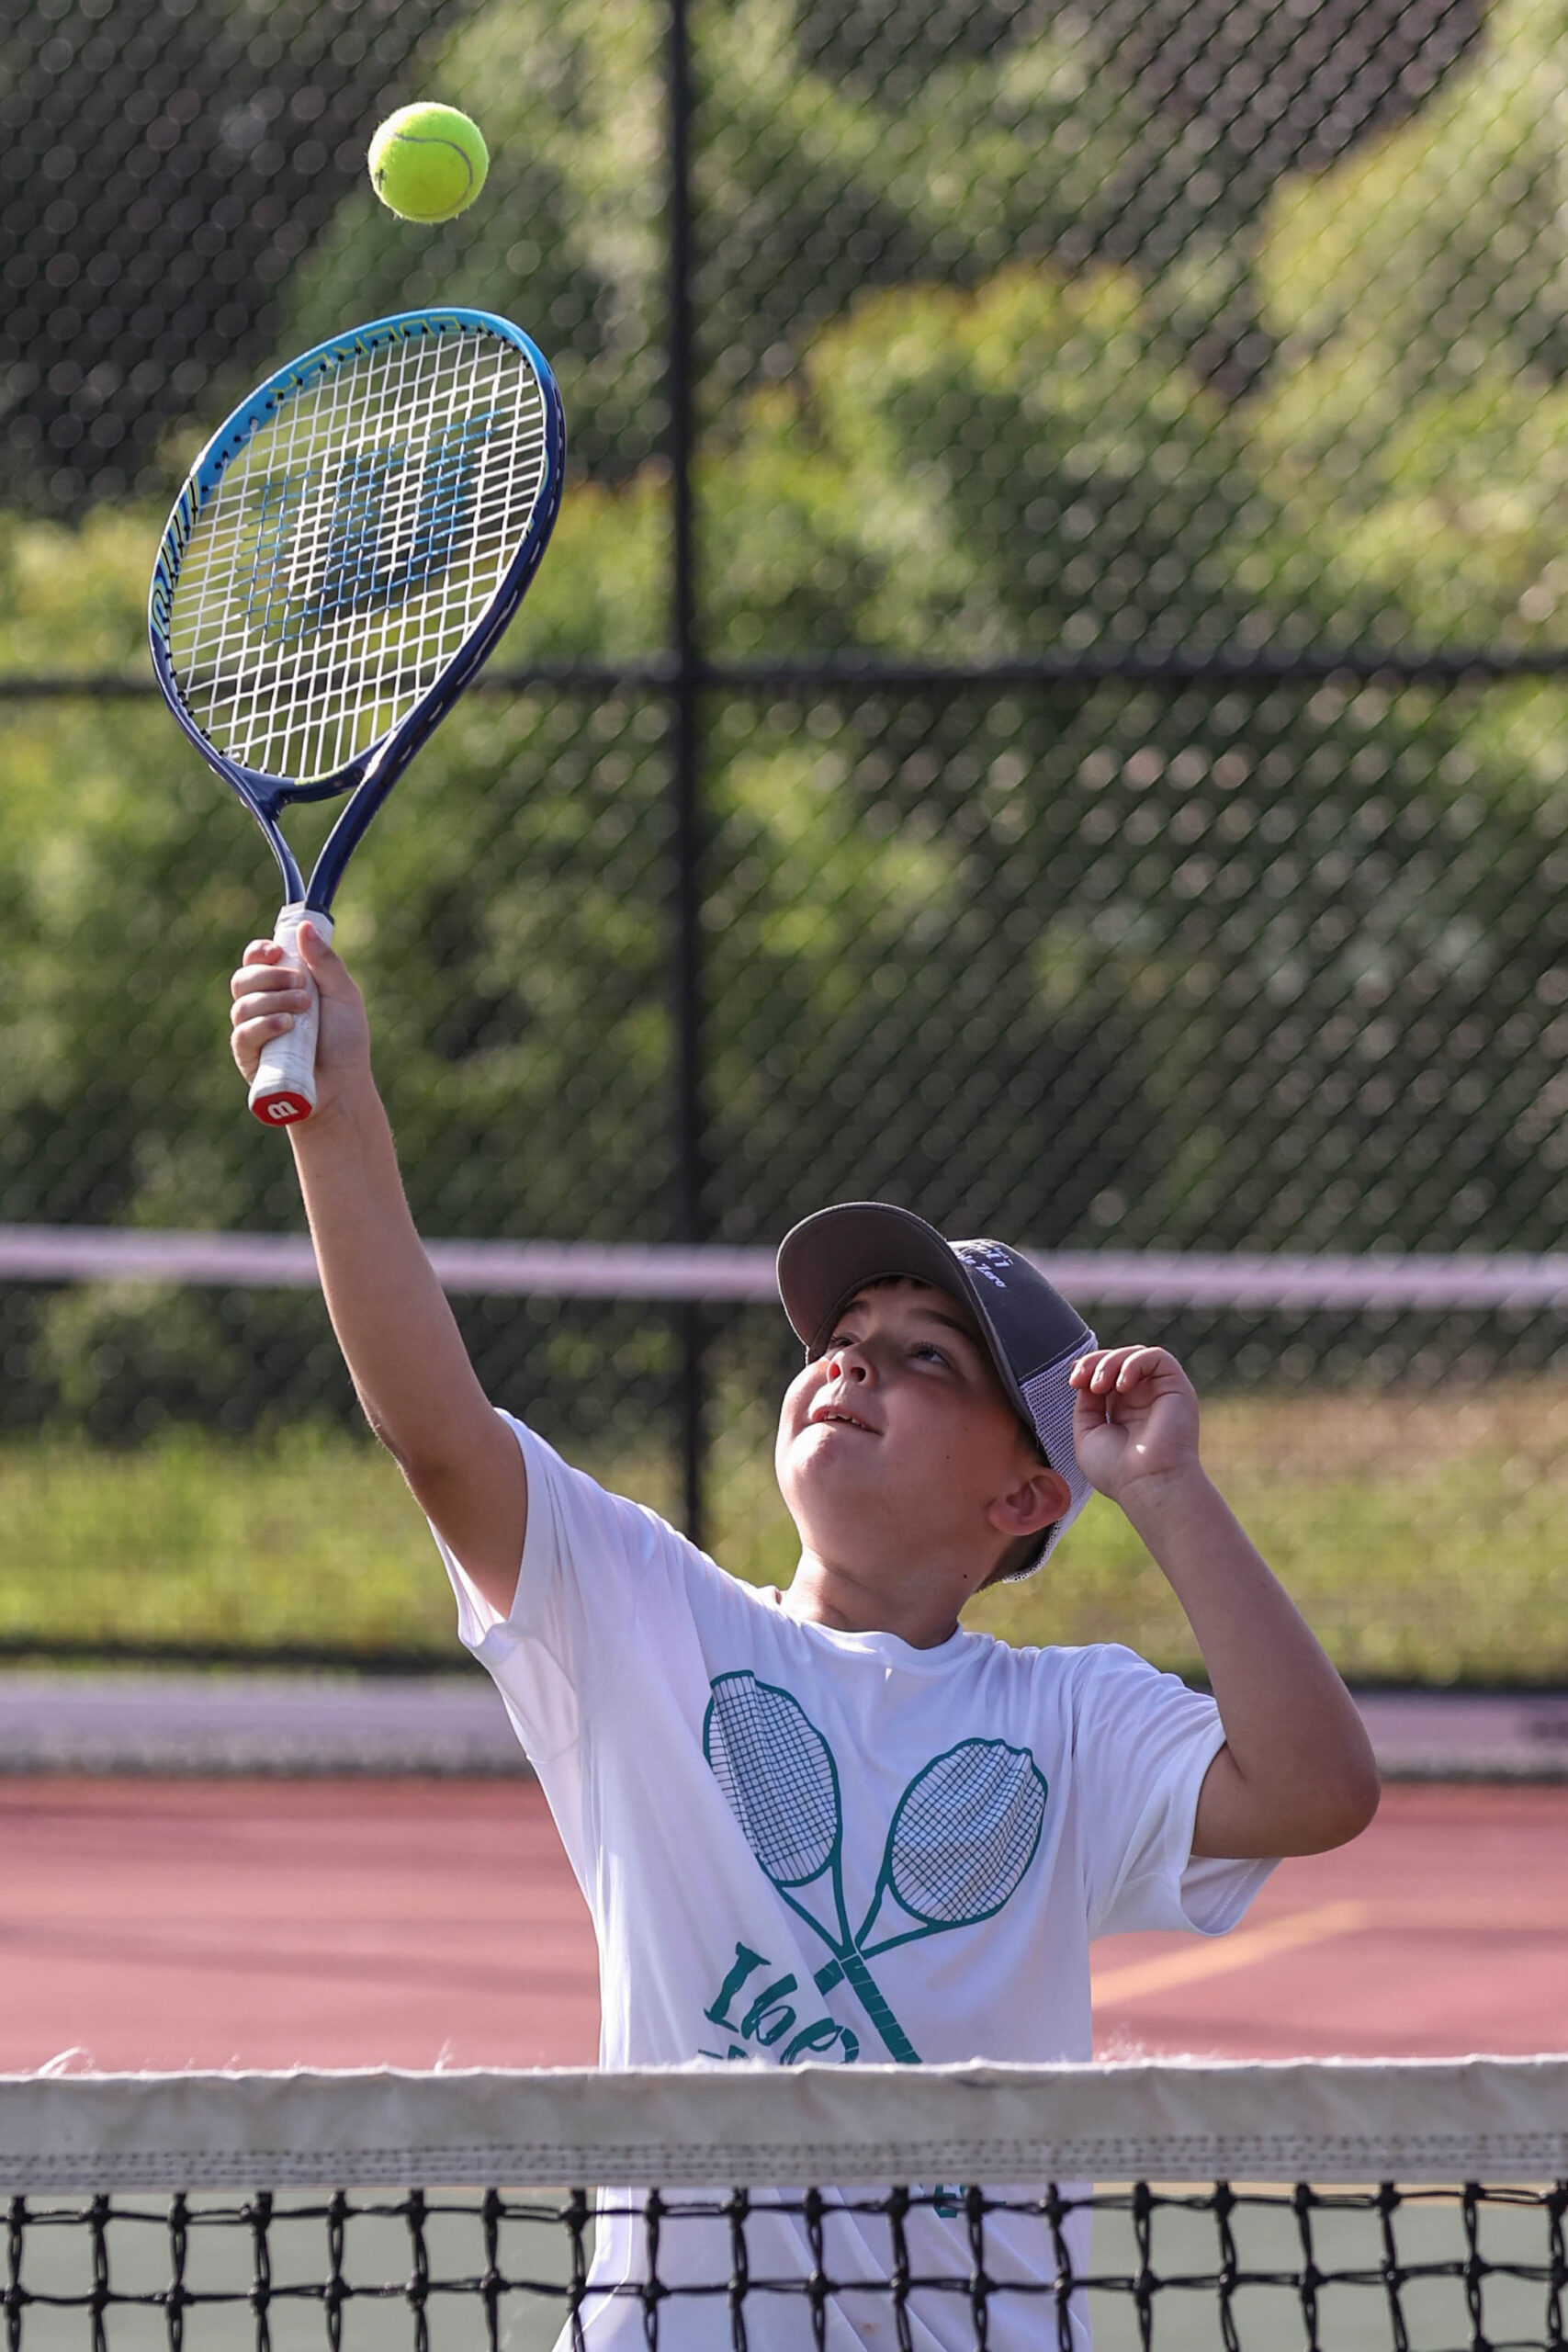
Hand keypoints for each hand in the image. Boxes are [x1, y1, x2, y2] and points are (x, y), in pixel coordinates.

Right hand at [228, 923, 369, 1117]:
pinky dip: (263, 1024)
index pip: (255, 960)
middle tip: (301, 985)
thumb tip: (305, 925)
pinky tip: (285, 1025)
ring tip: (303, 1008)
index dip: (259, 952)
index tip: (276, 951)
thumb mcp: (343, 995)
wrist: (344, 1085)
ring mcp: (253, 1032)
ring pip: (242, 1004)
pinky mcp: (249, 1058)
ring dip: (272, 1000)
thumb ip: (325, 962)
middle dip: (269, 976)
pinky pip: (243, 1034)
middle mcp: (262, 1006)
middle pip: (243, 978)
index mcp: (281, 986)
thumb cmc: (345, 1041)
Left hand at [1068, 1344, 1202, 1509]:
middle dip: (1094, 1362)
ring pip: (1135, 1354)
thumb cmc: (1116, 1471)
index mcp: (1122, 1410)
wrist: (1147, 1486)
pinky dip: (1134, 1362)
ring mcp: (1160, 1392)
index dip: (1087, 1368)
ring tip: (1098, 1386)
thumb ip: (1086, 1404)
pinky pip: (1157, 1357)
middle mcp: (1142, 1398)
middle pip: (1118, 1360)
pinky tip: (1120, 1386)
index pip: (1105, 1373)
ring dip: (1110, 1362)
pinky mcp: (1177, 1387)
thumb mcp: (1087, 1433)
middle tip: (1081, 1381)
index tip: (1073, 1380)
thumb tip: (1087, 1379)